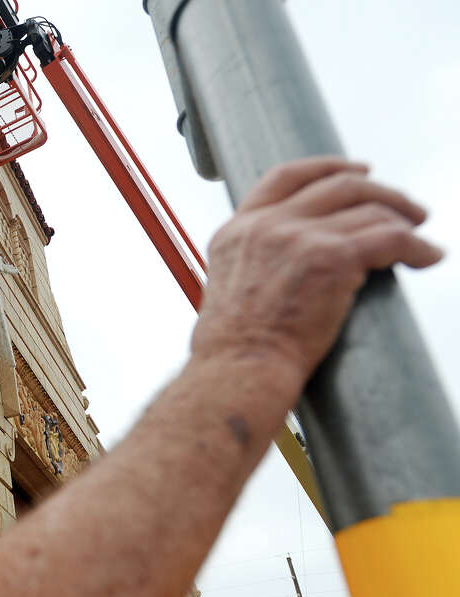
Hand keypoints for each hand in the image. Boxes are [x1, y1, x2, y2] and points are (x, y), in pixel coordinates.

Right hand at [192, 157, 443, 386]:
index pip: (285, 178)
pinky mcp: (333, 257)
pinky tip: (428, 256)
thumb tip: (286, 266)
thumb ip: (255, 261)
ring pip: (369, 209)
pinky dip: (417, 246)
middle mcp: (267, 225)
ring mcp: (299, 237)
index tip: (354, 171)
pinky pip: (391, 238)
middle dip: (379, 191)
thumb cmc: (234, 348)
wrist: (240, 368)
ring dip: (402, 220)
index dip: (326, 167)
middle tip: (402, 206)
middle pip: (336, 185)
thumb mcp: (229, 286)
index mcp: (238, 230)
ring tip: (418, 235)